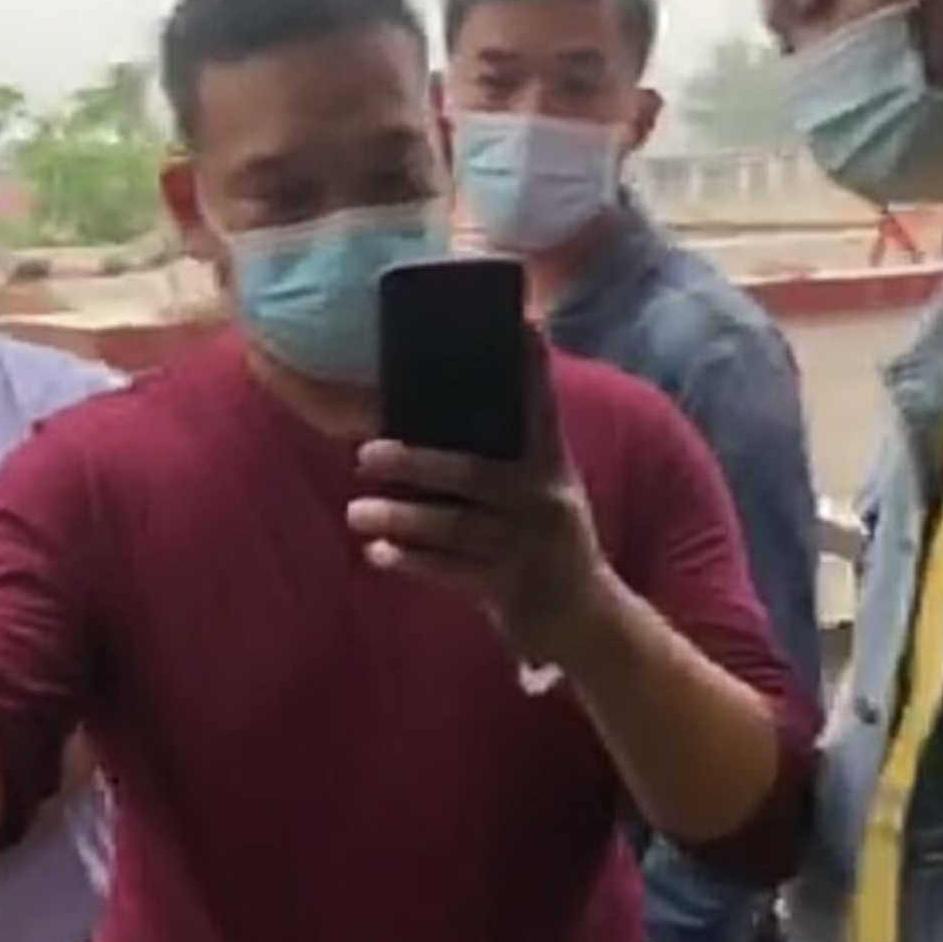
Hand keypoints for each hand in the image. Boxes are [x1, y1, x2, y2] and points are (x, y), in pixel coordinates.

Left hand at [347, 327, 606, 667]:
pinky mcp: (515, 586)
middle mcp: (544, 499)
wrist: (585, 619)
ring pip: (457, 526)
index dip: (532, 365)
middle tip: (364, 454)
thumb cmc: (544, 542)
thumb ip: (499, 457)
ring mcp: (531, 545)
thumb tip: (422, 426)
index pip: (541, 406)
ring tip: (357, 511)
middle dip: (417, 461)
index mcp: (550, 466)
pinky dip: (414, 564)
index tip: (523, 322)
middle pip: (475, 472)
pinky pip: (455, 573)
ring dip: (402, 518)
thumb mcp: (540, 491)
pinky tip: (379, 554)